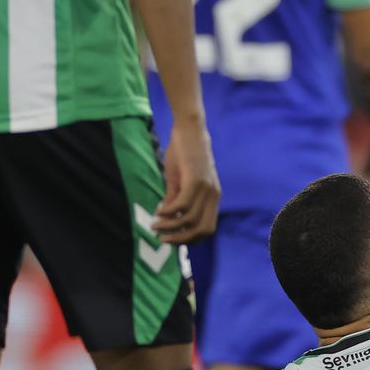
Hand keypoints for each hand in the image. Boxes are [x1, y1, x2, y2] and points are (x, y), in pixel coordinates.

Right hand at [153, 118, 220, 243]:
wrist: (189, 129)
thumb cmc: (183, 154)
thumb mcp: (179, 181)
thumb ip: (175, 200)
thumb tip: (166, 220)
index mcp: (213, 198)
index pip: (208, 229)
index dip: (191, 239)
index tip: (173, 240)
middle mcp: (213, 195)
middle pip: (202, 229)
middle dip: (181, 239)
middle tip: (162, 240)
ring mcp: (206, 188)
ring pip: (190, 219)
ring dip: (170, 226)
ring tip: (155, 226)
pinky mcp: (195, 179)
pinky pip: (182, 204)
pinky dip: (168, 212)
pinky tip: (158, 211)